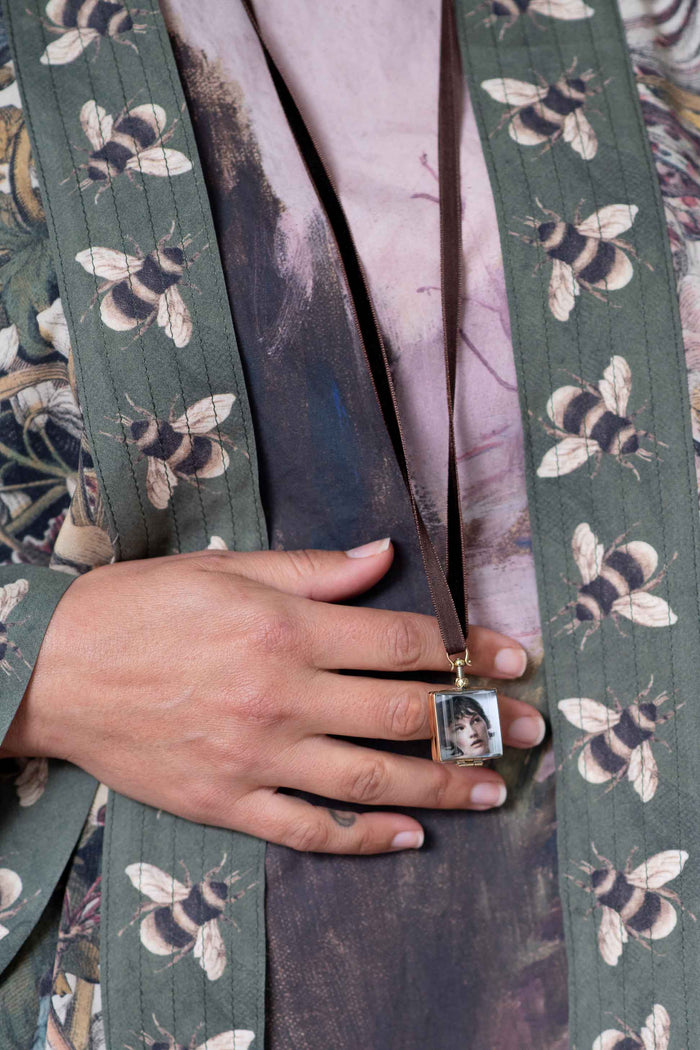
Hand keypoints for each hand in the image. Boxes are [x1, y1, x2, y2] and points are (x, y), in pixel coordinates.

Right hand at [3, 538, 544, 854]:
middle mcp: (282, 696)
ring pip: (371, 778)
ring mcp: (257, 757)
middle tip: (529, 730)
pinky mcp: (228, 801)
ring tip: (494, 789)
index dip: (467, 649)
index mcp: (285, 629)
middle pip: (404, 714)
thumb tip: (386, 557)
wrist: (56, 670)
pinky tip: (408, 835)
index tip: (511, 659)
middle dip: (478, 721)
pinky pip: (308, 829)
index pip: (403, 642)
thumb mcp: (228, 569)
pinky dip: (363, 835)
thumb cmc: (141, 607)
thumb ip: (315, 570)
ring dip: (442, 785)